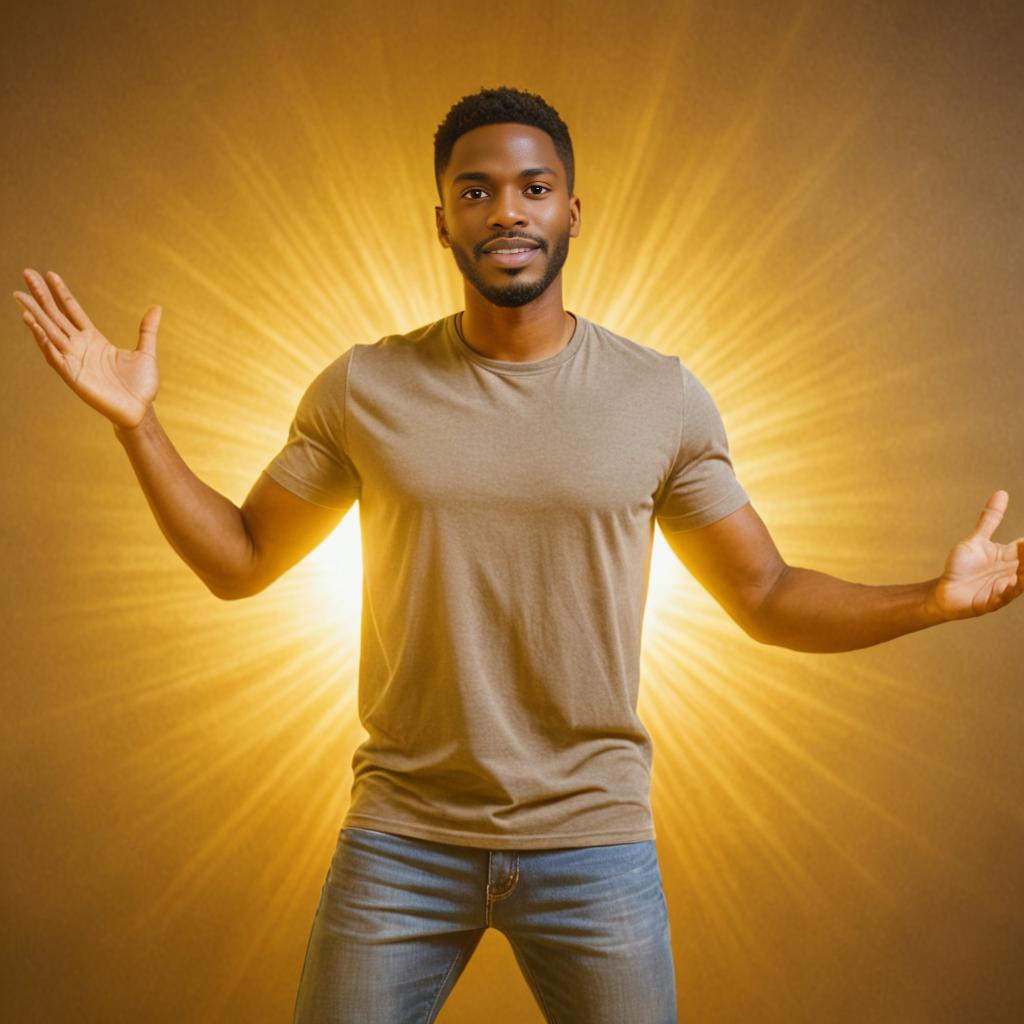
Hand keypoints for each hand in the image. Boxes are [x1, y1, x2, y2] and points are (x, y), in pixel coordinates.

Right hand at [14, 268, 159, 428]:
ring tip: (21, 299)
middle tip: (25, 273)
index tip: (49, 274)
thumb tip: (157, 307)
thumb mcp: (147, 352)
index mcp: (95, 339)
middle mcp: (80, 348)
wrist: (141, 412)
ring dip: (35, 316)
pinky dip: (44, 343)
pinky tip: (35, 327)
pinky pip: (55, 357)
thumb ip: (147, 329)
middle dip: (41, 297)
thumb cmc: (141, 386)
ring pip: (50, 333)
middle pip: (56, 316)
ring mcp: (75, 361)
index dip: (61, 293)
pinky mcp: (73, 377)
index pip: (72, 310)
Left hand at [929, 490, 1023, 619]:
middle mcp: (1012, 571)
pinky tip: (1015, 581)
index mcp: (1010, 556)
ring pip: (1023, 579)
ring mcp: (1004, 587)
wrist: (944, 591)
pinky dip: (1011, 589)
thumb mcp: (976, 540)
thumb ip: (990, 519)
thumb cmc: (962, 566)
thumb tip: (1002, 493)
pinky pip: (1005, 596)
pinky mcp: (992, 600)